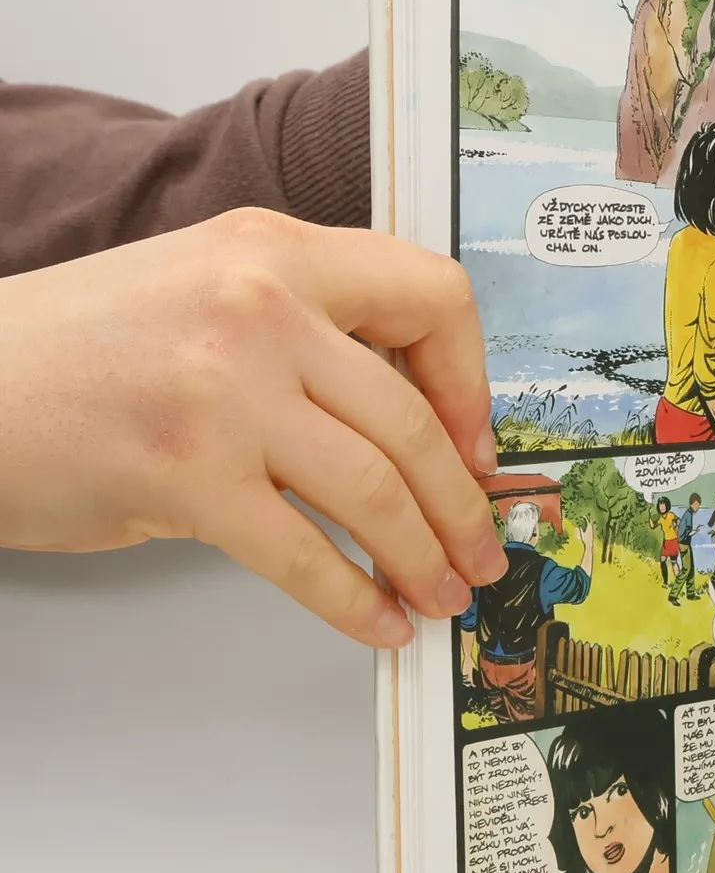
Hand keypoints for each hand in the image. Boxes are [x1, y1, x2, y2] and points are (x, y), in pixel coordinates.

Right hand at [0, 208, 505, 645]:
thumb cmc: (74, 354)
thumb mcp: (204, 296)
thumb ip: (306, 338)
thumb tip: (408, 430)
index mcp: (273, 252)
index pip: (431, 297)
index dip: (470, 382)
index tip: (474, 442)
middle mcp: (259, 309)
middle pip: (411, 419)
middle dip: (461, 504)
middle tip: (482, 548)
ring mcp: (225, 393)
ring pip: (376, 489)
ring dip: (423, 556)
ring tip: (444, 591)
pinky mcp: (186, 476)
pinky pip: (305, 554)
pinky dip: (355, 599)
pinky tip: (378, 621)